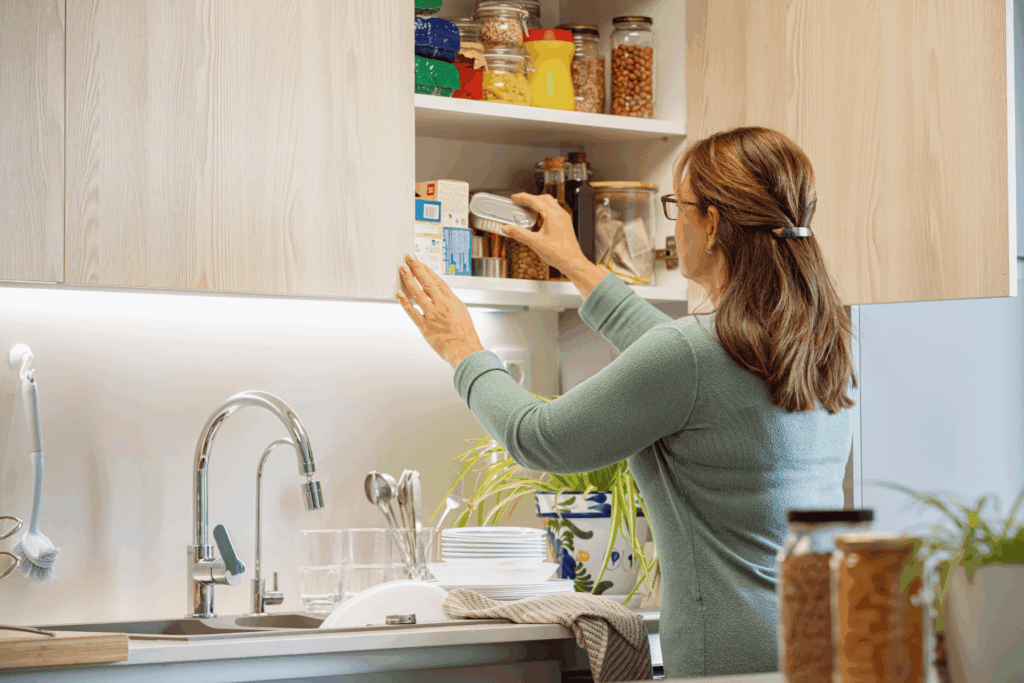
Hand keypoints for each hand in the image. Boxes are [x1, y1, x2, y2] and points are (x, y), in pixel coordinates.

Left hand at [397, 254, 484, 369]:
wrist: (466, 351)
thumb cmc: (466, 335)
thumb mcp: (462, 312)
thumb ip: (450, 302)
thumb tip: (440, 295)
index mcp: (453, 301)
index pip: (438, 281)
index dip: (428, 271)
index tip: (421, 263)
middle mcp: (442, 305)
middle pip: (427, 282)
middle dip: (416, 268)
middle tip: (409, 258)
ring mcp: (433, 315)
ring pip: (418, 293)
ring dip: (409, 279)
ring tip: (402, 269)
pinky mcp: (425, 327)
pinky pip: (412, 312)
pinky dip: (405, 302)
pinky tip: (399, 293)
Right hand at [506, 193, 586, 271]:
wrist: (572, 262)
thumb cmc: (558, 253)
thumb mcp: (534, 243)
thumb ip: (519, 234)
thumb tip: (507, 228)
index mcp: (552, 215)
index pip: (535, 200)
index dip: (523, 197)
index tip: (515, 197)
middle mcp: (560, 214)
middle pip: (544, 198)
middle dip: (532, 198)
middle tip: (521, 201)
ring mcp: (564, 218)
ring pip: (551, 203)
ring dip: (539, 203)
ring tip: (529, 209)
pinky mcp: (566, 224)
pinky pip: (555, 211)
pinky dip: (546, 210)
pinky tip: (540, 219)